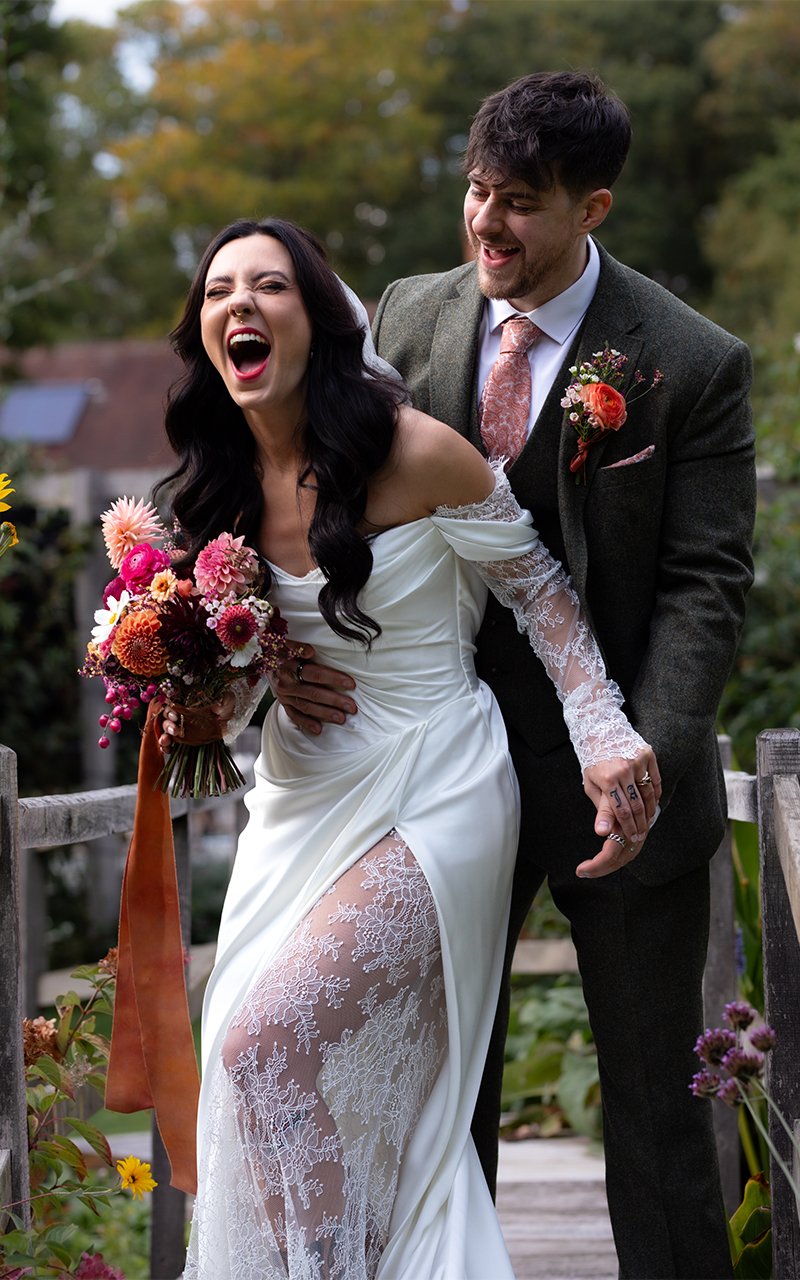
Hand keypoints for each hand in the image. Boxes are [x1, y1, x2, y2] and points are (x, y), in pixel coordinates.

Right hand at [157, 694, 234, 753]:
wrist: (231, 719)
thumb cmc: (226, 705)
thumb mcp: (227, 699)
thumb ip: (222, 699)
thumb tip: (217, 705)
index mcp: (187, 701)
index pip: (171, 703)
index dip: (169, 709)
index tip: (175, 716)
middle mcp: (181, 713)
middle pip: (165, 718)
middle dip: (167, 724)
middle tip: (175, 730)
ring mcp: (181, 726)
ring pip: (165, 730)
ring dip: (164, 736)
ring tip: (166, 741)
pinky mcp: (184, 738)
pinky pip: (171, 742)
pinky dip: (167, 746)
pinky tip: (167, 748)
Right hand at [271, 644, 357, 734]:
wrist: (262, 657)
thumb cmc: (280, 648)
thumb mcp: (286, 642)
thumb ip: (298, 645)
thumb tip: (310, 651)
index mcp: (289, 667)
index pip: (315, 674)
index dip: (333, 679)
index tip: (351, 684)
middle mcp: (286, 683)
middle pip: (314, 693)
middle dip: (335, 701)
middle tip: (352, 707)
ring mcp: (284, 695)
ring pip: (306, 707)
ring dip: (325, 713)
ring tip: (341, 718)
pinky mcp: (282, 702)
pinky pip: (294, 715)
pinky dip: (306, 723)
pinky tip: (319, 729)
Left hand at [578, 747, 661, 877]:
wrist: (600, 729)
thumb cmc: (593, 760)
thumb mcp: (591, 785)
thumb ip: (601, 808)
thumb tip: (603, 832)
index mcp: (607, 779)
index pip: (621, 811)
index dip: (628, 827)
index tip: (633, 838)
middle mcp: (623, 769)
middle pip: (637, 805)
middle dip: (640, 824)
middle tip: (641, 836)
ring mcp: (637, 761)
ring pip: (649, 794)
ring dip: (650, 811)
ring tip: (648, 823)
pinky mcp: (647, 754)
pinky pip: (656, 780)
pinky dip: (656, 795)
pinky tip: (653, 805)